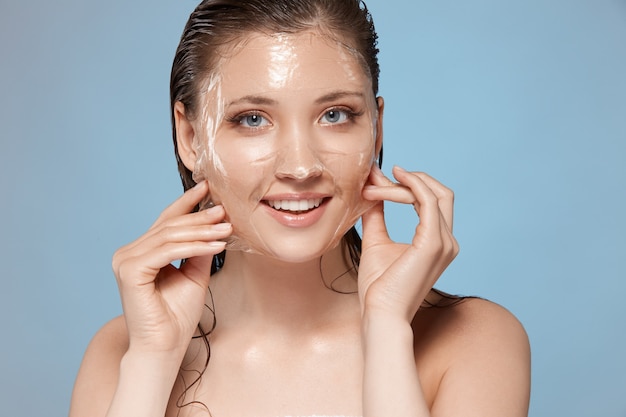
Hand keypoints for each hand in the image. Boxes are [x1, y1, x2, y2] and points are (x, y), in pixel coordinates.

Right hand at [111, 181, 231, 354]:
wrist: (165, 347)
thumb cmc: (177, 316)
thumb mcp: (195, 274)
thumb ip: (199, 250)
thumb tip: (215, 223)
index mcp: (140, 252)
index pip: (165, 221)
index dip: (186, 203)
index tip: (207, 188)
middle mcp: (128, 253)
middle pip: (169, 226)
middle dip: (200, 218)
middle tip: (226, 211)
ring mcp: (125, 260)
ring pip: (170, 236)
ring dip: (202, 231)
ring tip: (227, 229)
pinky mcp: (130, 271)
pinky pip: (168, 251)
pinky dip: (194, 246)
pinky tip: (216, 245)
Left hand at [358, 165, 458, 321]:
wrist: (380, 313)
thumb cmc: (379, 286)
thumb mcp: (376, 241)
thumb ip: (377, 215)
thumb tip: (371, 189)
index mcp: (438, 242)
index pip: (432, 200)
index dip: (408, 184)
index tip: (378, 178)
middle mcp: (448, 241)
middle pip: (439, 192)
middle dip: (409, 179)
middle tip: (378, 175)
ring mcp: (444, 242)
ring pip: (430, 194)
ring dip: (398, 185)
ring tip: (371, 187)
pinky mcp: (433, 243)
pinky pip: (425, 201)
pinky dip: (406, 188)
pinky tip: (385, 185)